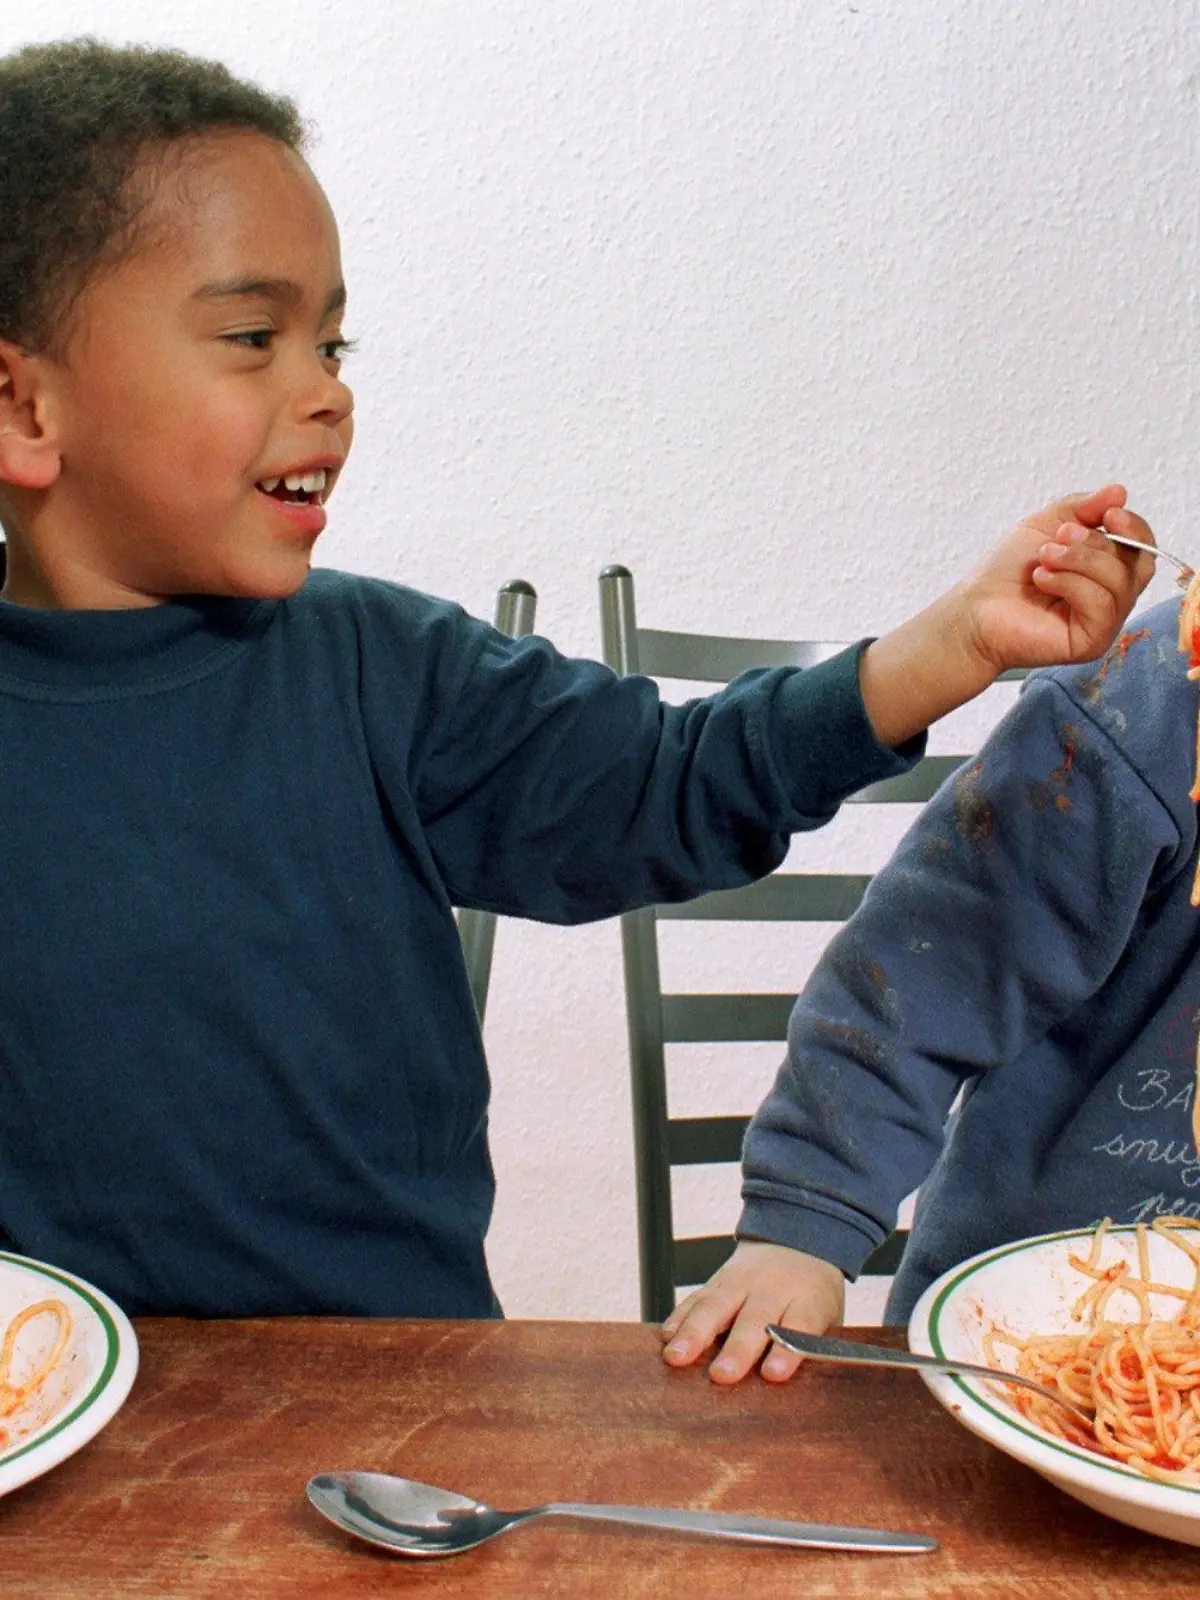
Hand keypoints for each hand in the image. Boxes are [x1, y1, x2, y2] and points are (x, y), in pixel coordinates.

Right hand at [659, 1240, 844, 1384]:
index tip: (773, 1374)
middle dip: (737, 1348)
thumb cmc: (813, 1297)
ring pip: (717, 1305)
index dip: (786, 1350)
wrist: (799, 1242)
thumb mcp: (829, 1317)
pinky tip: (667, 1337)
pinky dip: (680, 1316)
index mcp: (808, 1300)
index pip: (799, 1324)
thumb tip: (797, 1392)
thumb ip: (813, 1347)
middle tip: (722, 1375)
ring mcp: (743, 1281)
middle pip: (754, 1318)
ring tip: (677, 1358)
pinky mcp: (718, 1279)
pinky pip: (696, 1297)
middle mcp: (773, 1288)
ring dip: (695, 1332)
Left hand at [858, 485, 1155, 746]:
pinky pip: (1101, 605)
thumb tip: (1119, 491)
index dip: (1134, 528)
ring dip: (1080, 561)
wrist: (975, 608)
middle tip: (1058, 538)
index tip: (1109, 514)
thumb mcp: (1047, 524)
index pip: (1142, 546)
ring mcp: (1104, 621)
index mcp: (1107, 568)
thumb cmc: (1008, 571)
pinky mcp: (1092, 642)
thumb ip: (1084, 507)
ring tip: (1044, 559)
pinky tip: (1042, 580)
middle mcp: (1111, 596)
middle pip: (1137, 562)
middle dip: (1097, 543)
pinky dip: (1071, 584)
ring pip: (1120, 583)